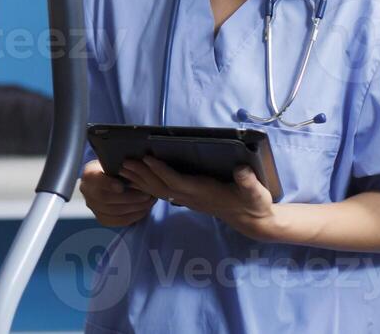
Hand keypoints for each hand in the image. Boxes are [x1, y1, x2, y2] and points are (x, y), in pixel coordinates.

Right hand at [79, 159, 156, 226]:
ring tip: (149, 202)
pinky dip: (133, 217)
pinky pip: (118, 221)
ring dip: (135, 208)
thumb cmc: (114, 167)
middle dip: (130, 198)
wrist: (107, 177)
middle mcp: (87, 191)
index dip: (108, 185)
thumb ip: (120, 165)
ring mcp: (93, 206)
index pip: (96, 181)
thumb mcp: (114, 161)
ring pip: (114, 212)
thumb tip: (134, 167)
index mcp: (89, 174)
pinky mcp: (101, 218)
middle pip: (106, 199)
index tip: (121, 187)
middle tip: (146, 195)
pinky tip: (144, 210)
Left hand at [120, 156, 279, 241]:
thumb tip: (241, 170)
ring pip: (160, 191)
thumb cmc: (254, 203)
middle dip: (142, 175)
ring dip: (141, 180)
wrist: (253, 221)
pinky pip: (164, 192)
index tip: (147, 158)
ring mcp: (189, 200)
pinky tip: (138, 179)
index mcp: (204, 192)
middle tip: (124, 162)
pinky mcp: (189, 199)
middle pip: (161, 186)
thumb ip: (249, 183)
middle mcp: (193, 197)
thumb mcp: (256, 193)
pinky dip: (149, 185)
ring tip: (124, 168)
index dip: (161, 171)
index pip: (177, 182)